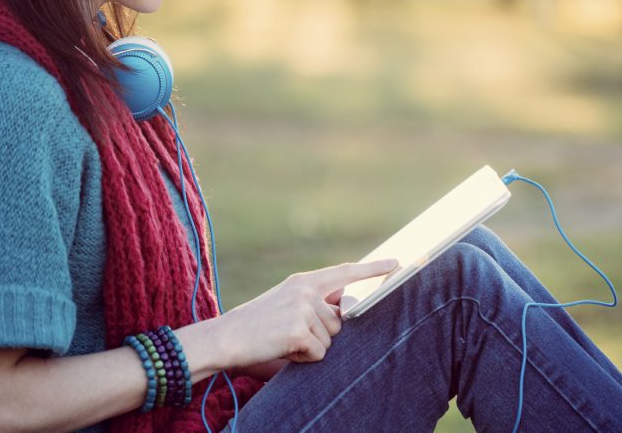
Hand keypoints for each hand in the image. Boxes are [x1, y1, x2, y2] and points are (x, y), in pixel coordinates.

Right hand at [209, 259, 398, 366]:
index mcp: (304, 281)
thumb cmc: (256, 327)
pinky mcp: (299, 329)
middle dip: (323, 335)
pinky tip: (283, 349)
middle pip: (339, 321)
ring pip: (331, 340)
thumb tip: (344, 313)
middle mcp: (307, 290)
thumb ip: (315, 305)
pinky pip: (319, 353)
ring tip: (283, 340)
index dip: (372, 269)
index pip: (345, 272)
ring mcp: (304, 308)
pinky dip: (304, 358)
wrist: (224, 338)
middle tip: (289, 334)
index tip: (397, 263)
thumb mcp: (287, 305)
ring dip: (311, 348)